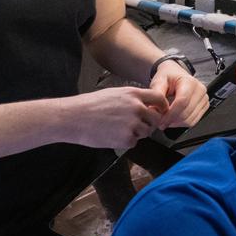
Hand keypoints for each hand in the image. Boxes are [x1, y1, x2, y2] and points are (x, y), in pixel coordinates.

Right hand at [52, 87, 168, 150]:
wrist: (73, 118)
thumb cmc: (89, 105)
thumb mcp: (114, 94)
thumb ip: (132, 99)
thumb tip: (145, 106)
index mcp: (133, 94)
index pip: (159, 99)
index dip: (162, 106)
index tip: (161, 111)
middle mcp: (136, 108)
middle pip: (156, 118)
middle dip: (150, 123)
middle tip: (137, 125)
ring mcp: (132, 124)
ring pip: (146, 132)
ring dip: (137, 133)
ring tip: (118, 129)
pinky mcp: (126, 139)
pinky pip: (134, 142)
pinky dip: (126, 142)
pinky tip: (112, 135)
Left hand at [149, 60, 208, 128]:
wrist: (175, 74)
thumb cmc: (168, 77)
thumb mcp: (158, 81)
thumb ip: (157, 95)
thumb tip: (155, 110)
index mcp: (189, 82)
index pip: (182, 102)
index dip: (171, 114)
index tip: (160, 121)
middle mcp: (200, 90)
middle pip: (187, 113)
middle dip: (172, 121)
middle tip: (160, 122)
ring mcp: (204, 98)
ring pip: (191, 120)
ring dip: (177, 123)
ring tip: (166, 120)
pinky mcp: (205, 106)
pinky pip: (194, 121)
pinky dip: (182, 123)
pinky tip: (174, 119)